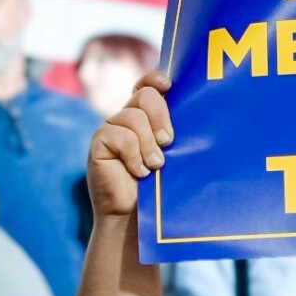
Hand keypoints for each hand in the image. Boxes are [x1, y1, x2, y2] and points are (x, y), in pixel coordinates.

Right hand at [86, 71, 172, 217]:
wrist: (135, 217)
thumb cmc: (159, 189)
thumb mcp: (173, 158)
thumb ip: (175, 136)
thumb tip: (197, 116)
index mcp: (146, 117)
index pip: (148, 86)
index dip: (155, 79)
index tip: (169, 85)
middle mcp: (127, 118)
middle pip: (144, 95)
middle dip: (161, 115)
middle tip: (168, 141)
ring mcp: (112, 129)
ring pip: (133, 116)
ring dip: (148, 143)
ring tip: (155, 166)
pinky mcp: (99, 143)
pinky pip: (119, 135)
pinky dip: (133, 155)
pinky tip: (138, 172)